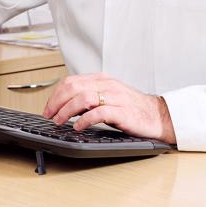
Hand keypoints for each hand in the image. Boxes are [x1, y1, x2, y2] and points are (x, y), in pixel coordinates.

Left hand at [42, 73, 175, 144]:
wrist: (157, 116)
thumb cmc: (132, 109)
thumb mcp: (108, 97)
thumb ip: (89, 97)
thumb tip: (65, 105)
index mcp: (101, 79)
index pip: (70, 82)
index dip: (55, 95)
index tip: (48, 108)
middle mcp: (107, 85)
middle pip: (73, 88)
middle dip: (56, 103)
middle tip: (49, 116)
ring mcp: (115, 97)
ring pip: (82, 99)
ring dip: (66, 111)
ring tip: (60, 121)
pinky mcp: (121, 111)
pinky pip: (98, 113)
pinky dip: (84, 120)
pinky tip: (78, 127)